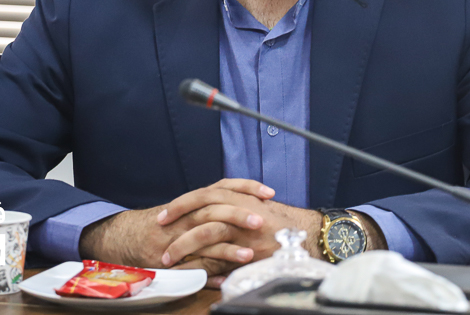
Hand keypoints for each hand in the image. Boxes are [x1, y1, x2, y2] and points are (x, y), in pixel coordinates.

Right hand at [79, 179, 274, 287]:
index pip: (222, 187)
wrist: (126, 236)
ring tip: (248, 255)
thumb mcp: (189, 208)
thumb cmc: (164, 222)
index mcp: (194, 201)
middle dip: (238, 215)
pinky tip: (225, 281)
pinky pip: (191, 269)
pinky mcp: (170, 260)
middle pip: (213, 210)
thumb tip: (248, 203)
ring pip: (203, 239)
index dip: (245, 187)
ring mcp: (177, 237)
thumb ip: (214, 204)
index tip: (268, 192)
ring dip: (227, 249)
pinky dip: (209, 276)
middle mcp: (186, 215)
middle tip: (260, 221)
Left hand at [159, 199, 388, 269]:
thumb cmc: (281, 224)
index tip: (166, 213)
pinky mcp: (252, 249)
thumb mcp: (256, 208)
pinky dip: (208, 269)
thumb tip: (211, 216)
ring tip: (170, 259)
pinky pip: (223, 259)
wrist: (309, 235)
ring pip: (208, 232)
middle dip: (178, 219)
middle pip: (202, 207)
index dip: (183, 202)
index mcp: (241, 196)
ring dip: (185, 246)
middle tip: (160, 229)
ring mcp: (246, 229)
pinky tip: (194, 277)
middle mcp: (242, 208)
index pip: (206, 192)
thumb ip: (234, 209)